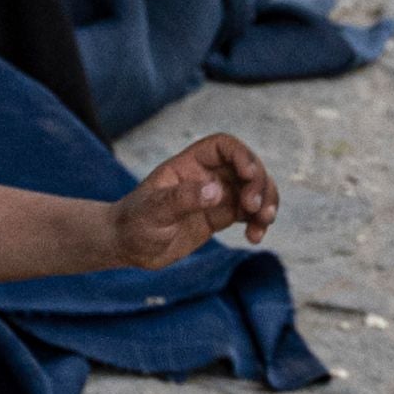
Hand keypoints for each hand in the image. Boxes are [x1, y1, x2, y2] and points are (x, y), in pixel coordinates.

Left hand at [111, 134, 279, 267]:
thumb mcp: (153, 211)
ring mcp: (216, 195)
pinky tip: (254, 237)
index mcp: (189, 164)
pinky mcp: (220, 216)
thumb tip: (217, 191)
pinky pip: (250, 212)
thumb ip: (183, 199)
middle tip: (254, 208)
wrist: (127, 246)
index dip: (242, 155)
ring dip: (266, 202)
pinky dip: (259, 222)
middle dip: (259, 183)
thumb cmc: (134, 224)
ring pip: (254, 189)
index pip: (223, 146)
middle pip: (246, 166)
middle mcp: (206, 175)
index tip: (249, 175)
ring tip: (263, 223)